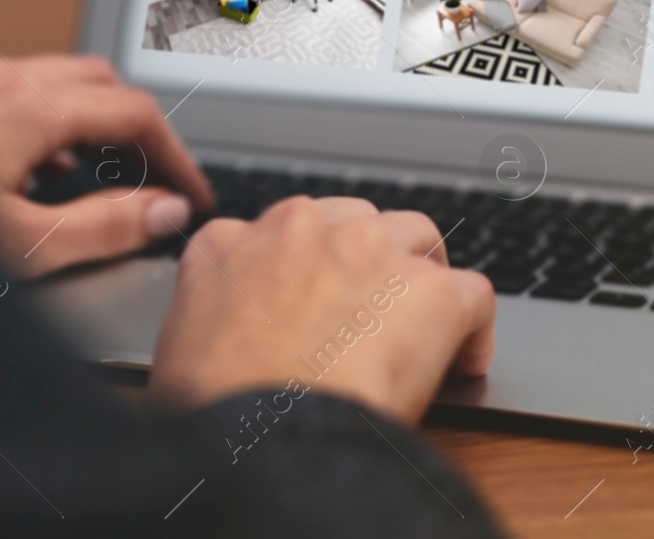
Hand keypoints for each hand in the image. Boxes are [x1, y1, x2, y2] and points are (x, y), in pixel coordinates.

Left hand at [0, 54, 212, 276]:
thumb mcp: (19, 246)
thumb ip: (103, 226)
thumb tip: (163, 211)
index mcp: (19, 106)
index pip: (131, 111)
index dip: (175, 154)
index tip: (191, 193)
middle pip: (98, 81)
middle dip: (137, 129)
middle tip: (157, 182)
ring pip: (56, 82)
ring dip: (92, 124)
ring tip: (105, 182)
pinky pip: (16, 93)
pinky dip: (49, 124)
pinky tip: (41, 173)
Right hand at [148, 196, 494, 424]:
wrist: (259, 433)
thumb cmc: (212, 408)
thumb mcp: (180, 345)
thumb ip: (206, 316)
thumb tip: (220, 343)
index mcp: (231, 243)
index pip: (278, 233)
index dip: (304, 269)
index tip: (314, 303)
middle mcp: (301, 228)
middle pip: (354, 221)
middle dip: (368, 259)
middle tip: (372, 312)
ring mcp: (369, 250)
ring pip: (417, 236)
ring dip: (423, 276)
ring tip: (425, 322)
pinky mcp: (429, 290)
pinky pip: (472, 292)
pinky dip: (474, 327)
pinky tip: (464, 360)